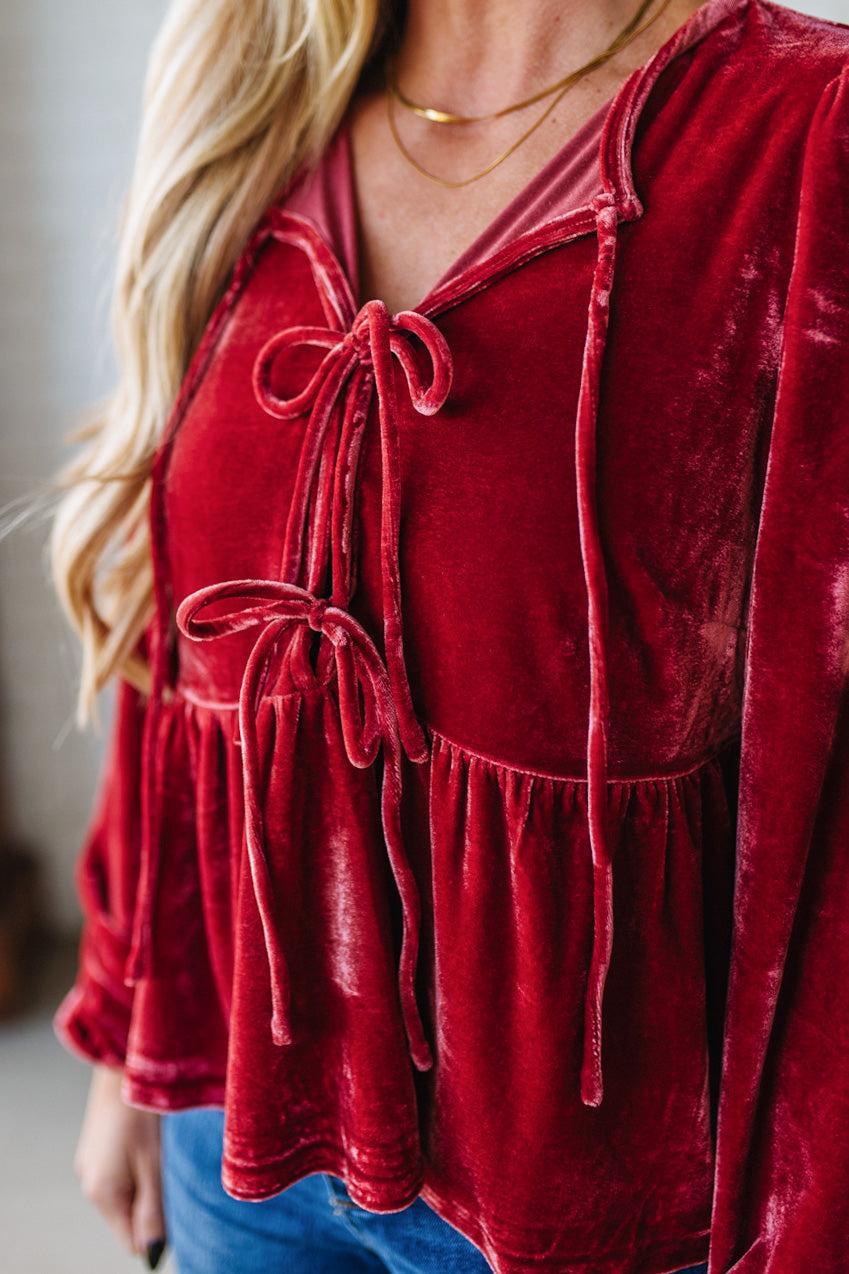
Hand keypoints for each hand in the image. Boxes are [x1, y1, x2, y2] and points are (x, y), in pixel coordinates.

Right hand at [73, 1063, 166, 1268]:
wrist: (121, 1066)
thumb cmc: (141, 1115)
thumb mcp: (153, 1166)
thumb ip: (152, 1211)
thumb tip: (152, 1253)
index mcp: (102, 1194)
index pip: (128, 1239)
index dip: (155, 1236)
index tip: (179, 1216)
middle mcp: (89, 1183)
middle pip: (126, 1216)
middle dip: (151, 1208)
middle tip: (175, 1179)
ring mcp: (89, 1163)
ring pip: (123, 1192)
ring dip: (144, 1185)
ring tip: (162, 1157)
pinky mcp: (95, 1147)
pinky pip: (117, 1172)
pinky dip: (134, 1167)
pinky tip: (148, 1144)